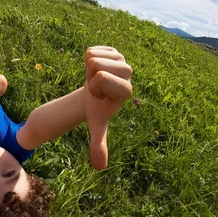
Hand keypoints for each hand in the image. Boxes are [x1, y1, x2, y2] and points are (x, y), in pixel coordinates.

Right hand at [84, 46, 132, 169]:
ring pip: (93, 56)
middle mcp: (129, 73)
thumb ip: (99, 144)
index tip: (99, 97)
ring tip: (96, 79)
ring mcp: (122, 60)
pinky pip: (92, 49)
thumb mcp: (96, 125)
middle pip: (97, 65)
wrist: (96, 95)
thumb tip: (99, 167)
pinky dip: (88, 59)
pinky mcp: (114, 50)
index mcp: (126, 90)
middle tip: (97, 88)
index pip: (102, 77)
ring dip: (88, 69)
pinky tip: (95, 69)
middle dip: (89, 77)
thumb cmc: (96, 110)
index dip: (93, 87)